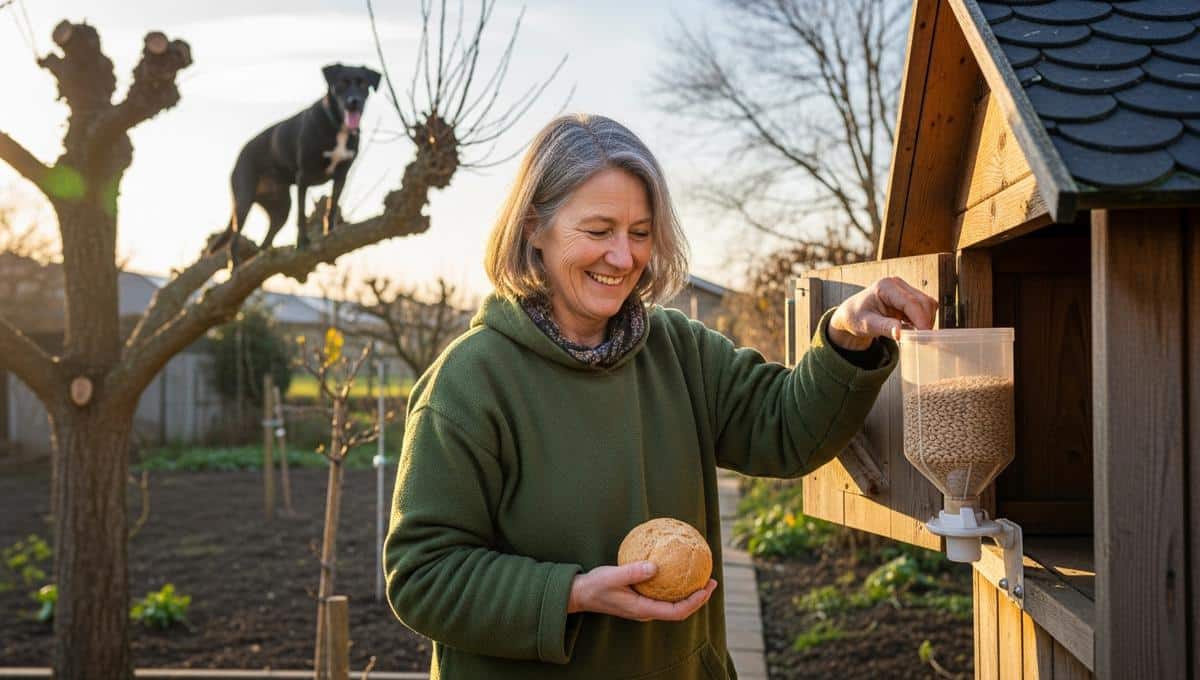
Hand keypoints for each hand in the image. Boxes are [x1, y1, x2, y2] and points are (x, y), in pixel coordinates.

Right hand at [567, 562, 717, 621]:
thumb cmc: (595, 585)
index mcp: (643, 609)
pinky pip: (664, 596)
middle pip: (680, 610)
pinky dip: (676, 586)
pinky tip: (678, 571)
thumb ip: (633, 572)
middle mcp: (647, 611)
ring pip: (673, 604)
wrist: (581, 594)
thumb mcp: (612, 576)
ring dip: (689, 593)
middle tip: (711, 581)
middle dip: (698, 598)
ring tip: (701, 577)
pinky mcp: (641, 599)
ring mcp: (644, 606)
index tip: (706, 588)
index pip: (676, 612)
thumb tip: (655, 566)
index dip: (695, 602)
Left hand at [828, 276, 937, 350]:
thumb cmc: (855, 317)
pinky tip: (913, 329)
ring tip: (916, 336)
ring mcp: (904, 289)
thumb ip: (884, 327)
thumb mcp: (867, 325)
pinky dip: (923, 320)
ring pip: (928, 305)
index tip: (924, 336)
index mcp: (886, 286)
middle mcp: (897, 284)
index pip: (911, 302)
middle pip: (924, 302)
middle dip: (926, 321)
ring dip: (926, 321)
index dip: (921, 319)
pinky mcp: (908, 298)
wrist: (852, 315)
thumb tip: (899, 333)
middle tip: (922, 340)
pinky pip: (924, 309)